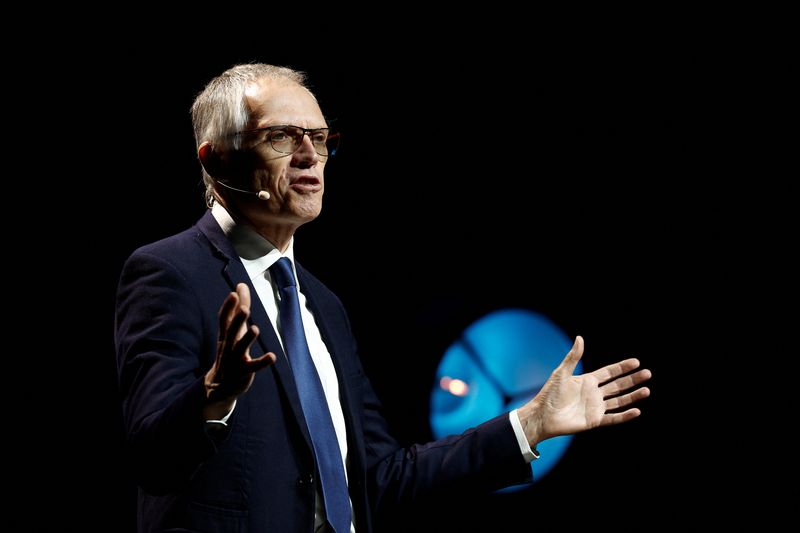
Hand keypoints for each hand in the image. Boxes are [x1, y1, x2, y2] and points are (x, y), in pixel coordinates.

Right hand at [204, 283, 275, 408]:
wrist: (218, 386)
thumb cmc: (229, 351)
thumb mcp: (233, 329)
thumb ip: (237, 308)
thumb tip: (240, 285)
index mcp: (225, 335)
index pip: (224, 319)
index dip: (228, 307)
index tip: (234, 294)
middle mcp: (228, 346)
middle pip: (231, 331)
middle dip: (237, 320)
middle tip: (245, 309)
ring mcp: (235, 359)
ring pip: (240, 348)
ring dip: (247, 339)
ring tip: (256, 329)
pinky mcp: (243, 372)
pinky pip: (253, 367)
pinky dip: (262, 362)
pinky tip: (272, 357)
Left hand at [518, 336, 650, 446]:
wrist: (542, 416)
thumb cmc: (549, 394)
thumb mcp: (561, 373)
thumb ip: (573, 357)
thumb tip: (580, 337)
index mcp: (587, 381)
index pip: (610, 372)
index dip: (623, 367)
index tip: (636, 362)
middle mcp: (594, 394)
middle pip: (618, 385)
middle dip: (632, 380)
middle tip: (648, 374)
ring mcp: (595, 408)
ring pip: (619, 401)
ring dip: (633, 396)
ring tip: (647, 390)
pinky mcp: (594, 421)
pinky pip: (613, 418)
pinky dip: (625, 416)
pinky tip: (636, 411)